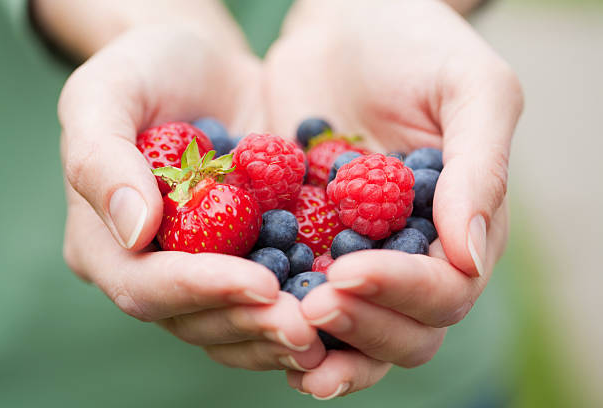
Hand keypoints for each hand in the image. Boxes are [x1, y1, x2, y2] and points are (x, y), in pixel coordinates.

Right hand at [60, 26, 325, 371]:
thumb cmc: (147, 69)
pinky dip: (301, 309)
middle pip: (194, 320)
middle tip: (306, 328)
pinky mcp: (246, 258)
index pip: (146, 285)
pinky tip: (340, 313)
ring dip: (279, 333)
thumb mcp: (105, 93)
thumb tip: (134, 231)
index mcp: (104, 242)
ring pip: (234, 325)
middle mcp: (153, 269)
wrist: (207, 67)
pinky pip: (269, 300)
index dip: (202, 290)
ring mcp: (203, 269)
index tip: (260, 284)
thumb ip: (103, 159)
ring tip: (327, 331)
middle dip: (251, 323)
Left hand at [265, 0, 522, 397]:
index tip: (350, 272)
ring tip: (278, 330)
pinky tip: (250, 314)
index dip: (402, 292)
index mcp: (460, 226)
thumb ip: (481, 170)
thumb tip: (471, 256)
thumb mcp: (470, 89)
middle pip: (403, 328)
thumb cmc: (415, 42)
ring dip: (320, 343)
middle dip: (360, 326)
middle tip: (310, 308)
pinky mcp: (306, 239)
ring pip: (350, 326)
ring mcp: (356, 250)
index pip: (445, 290)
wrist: (343, 19)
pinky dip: (277, 312)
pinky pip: (296, 290)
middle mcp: (411, 251)